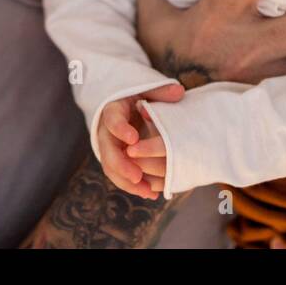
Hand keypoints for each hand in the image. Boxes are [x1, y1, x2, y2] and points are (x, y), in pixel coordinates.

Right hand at [95, 83, 183, 199]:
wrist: (127, 109)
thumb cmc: (139, 97)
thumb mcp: (148, 90)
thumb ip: (161, 92)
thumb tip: (179, 92)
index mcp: (113, 110)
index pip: (112, 119)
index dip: (121, 129)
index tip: (133, 139)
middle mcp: (106, 131)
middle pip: (108, 150)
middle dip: (121, 165)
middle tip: (137, 176)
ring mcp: (109, 148)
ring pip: (111, 167)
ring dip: (127, 182)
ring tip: (147, 191)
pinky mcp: (116, 161)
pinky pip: (120, 176)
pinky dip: (133, 186)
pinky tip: (151, 194)